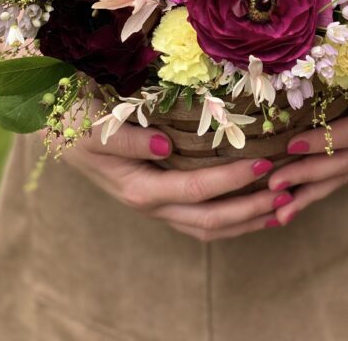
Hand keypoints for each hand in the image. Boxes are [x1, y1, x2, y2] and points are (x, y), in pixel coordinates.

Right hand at [60, 99, 292, 240]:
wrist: (60, 128)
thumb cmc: (76, 122)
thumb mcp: (96, 128)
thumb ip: (129, 139)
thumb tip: (166, 144)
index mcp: (138, 187)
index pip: (195, 189)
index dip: (231, 180)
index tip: (264, 163)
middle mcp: (151, 203)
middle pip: (209, 220)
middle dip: (251, 209)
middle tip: (288, 192)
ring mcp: (158, 204)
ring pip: (208, 226)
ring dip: (248, 220)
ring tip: (284, 206)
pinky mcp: (162, 196)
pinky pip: (201, 216)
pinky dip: (232, 216)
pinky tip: (255, 205)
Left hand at [267, 32, 347, 224]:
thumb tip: (345, 22)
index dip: (327, 141)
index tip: (291, 145)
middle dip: (309, 175)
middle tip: (272, 184)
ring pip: (342, 175)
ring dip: (309, 193)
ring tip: (277, 213)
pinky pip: (338, 173)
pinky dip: (314, 188)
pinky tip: (289, 204)